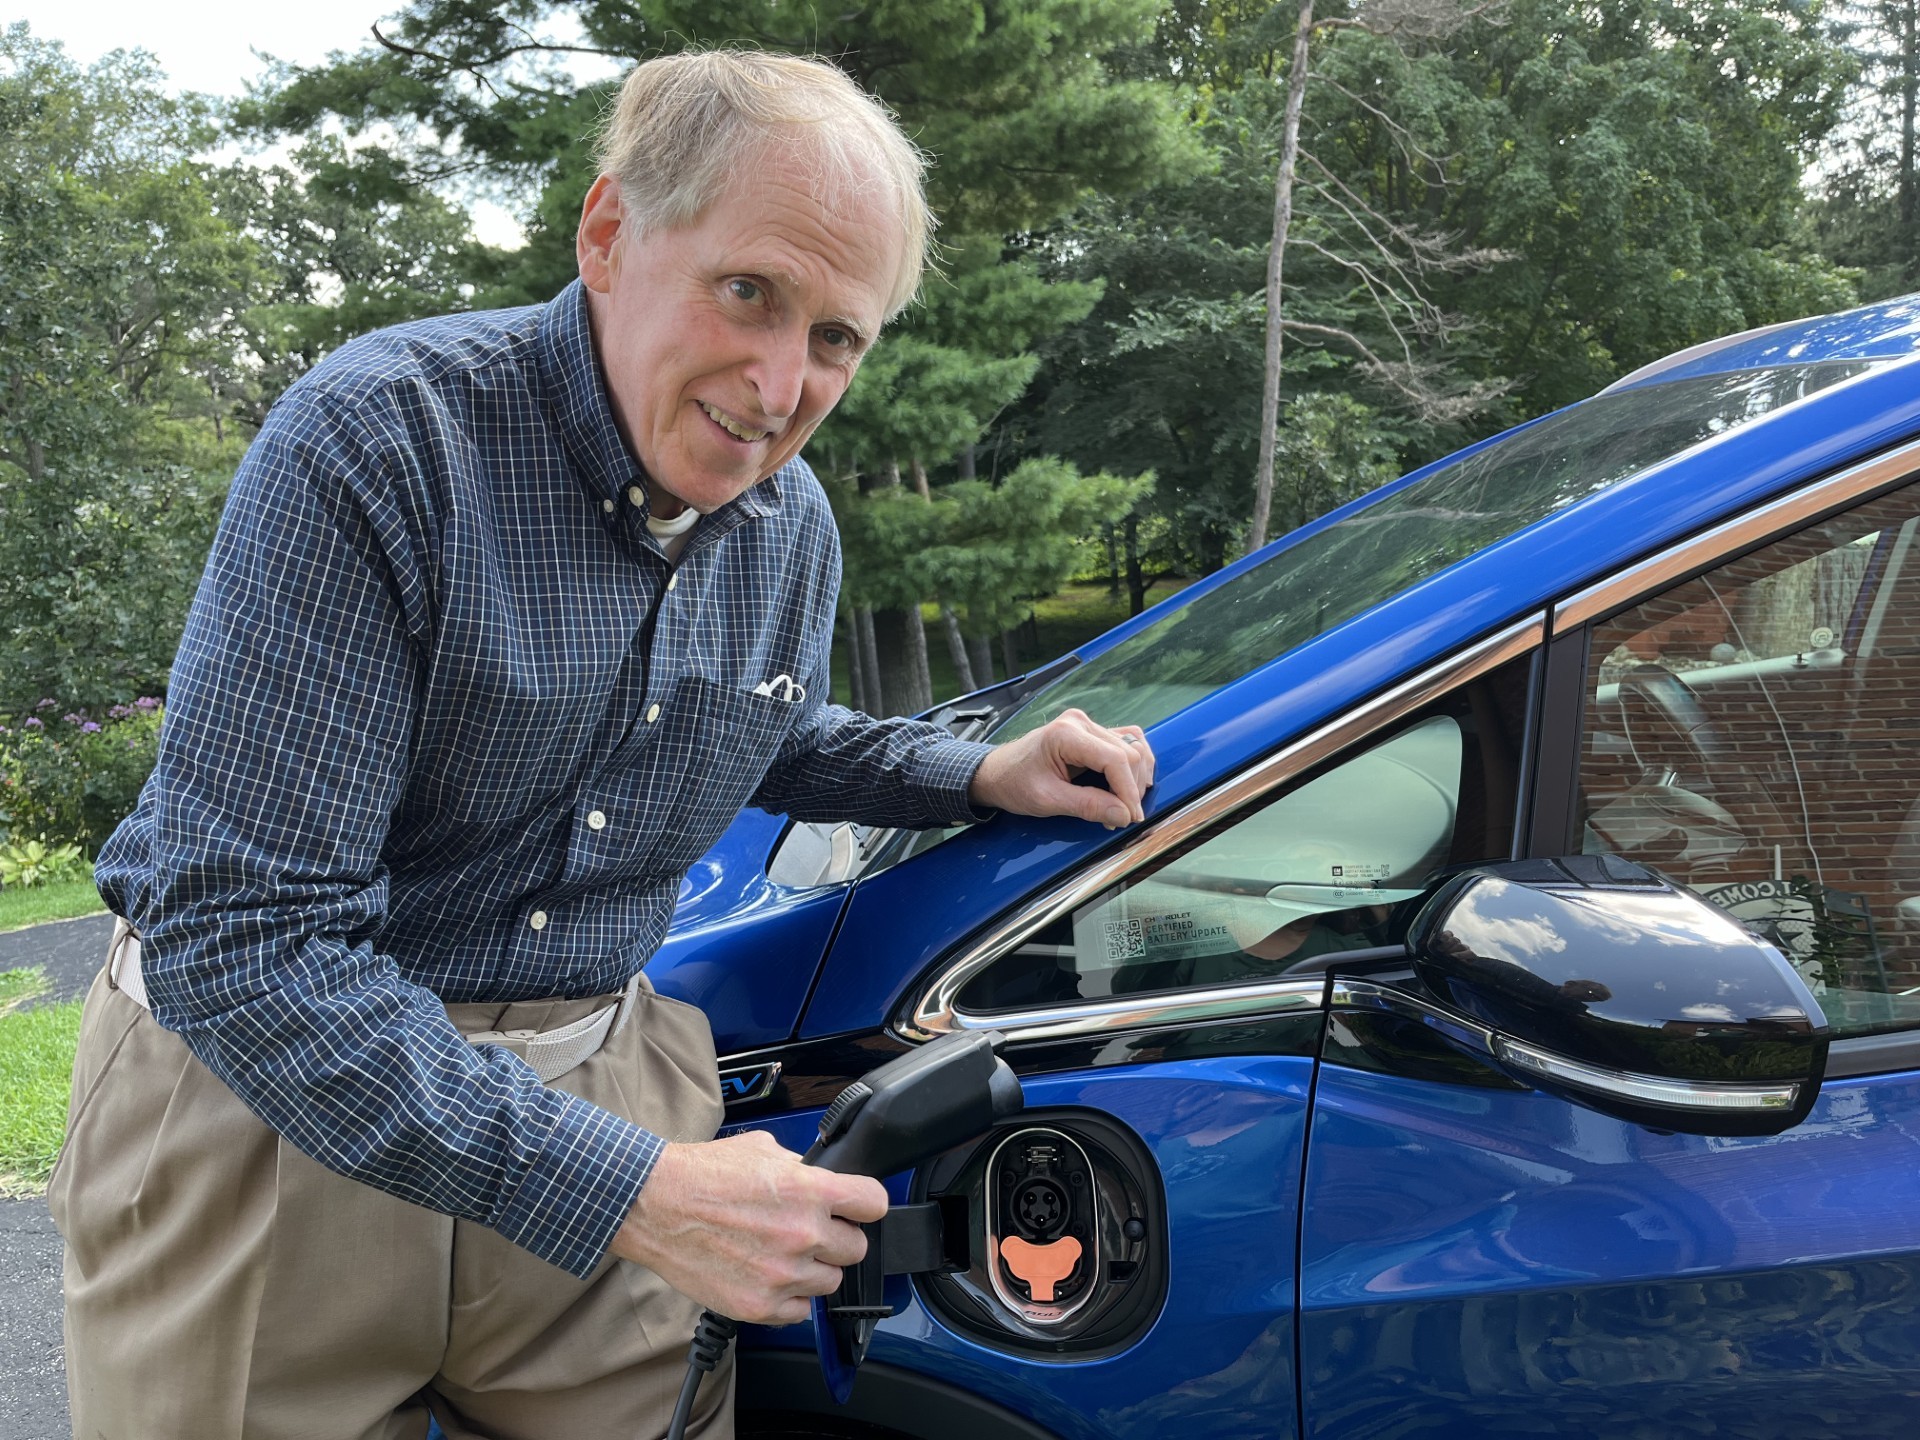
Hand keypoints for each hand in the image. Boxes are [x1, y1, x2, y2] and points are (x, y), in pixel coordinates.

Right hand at [608, 1130, 888, 1323]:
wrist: (655, 1207)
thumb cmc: (702, 1175)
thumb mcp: (763, 1150)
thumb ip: (801, 1168)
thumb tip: (822, 1178)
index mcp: (810, 1190)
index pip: (874, 1203)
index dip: (866, 1203)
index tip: (858, 1207)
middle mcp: (802, 1234)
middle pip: (856, 1248)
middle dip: (838, 1238)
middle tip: (811, 1231)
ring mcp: (782, 1275)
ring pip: (830, 1282)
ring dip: (814, 1269)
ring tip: (783, 1254)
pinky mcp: (759, 1306)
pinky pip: (800, 1312)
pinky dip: (790, 1298)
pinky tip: (769, 1276)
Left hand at [968, 708, 1155, 828]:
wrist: (997, 772)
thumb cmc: (1014, 783)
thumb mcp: (1047, 800)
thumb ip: (1086, 806)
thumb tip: (1123, 815)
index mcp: (1066, 734)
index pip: (1115, 759)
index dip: (1128, 790)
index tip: (1130, 817)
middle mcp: (1080, 723)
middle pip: (1129, 752)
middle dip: (1132, 788)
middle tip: (1122, 817)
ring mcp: (1086, 725)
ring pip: (1132, 746)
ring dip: (1136, 777)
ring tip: (1124, 805)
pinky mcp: (1091, 732)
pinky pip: (1125, 742)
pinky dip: (1133, 765)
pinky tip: (1128, 786)